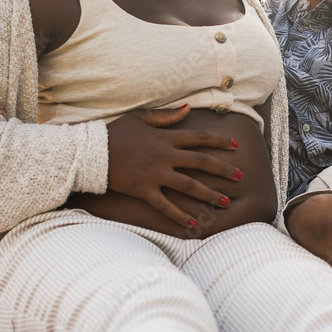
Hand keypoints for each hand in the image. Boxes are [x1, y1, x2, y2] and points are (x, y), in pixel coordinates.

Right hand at [106, 105, 240, 226]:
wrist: (90, 152)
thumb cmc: (116, 133)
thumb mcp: (141, 118)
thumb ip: (167, 116)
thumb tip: (188, 108)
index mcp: (166, 138)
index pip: (199, 138)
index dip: (219, 142)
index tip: (236, 146)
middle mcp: (165, 156)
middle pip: (201, 162)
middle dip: (223, 170)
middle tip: (240, 176)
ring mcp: (155, 174)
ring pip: (189, 185)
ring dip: (210, 194)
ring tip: (227, 202)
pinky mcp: (143, 190)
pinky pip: (165, 205)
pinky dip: (179, 215)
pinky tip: (193, 223)